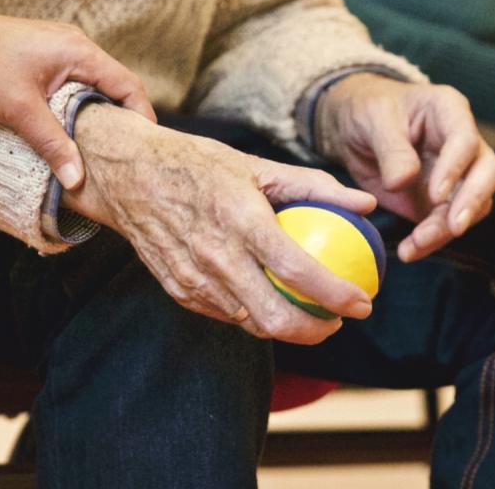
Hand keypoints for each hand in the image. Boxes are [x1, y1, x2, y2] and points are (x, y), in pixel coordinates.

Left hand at [0, 7, 155, 188]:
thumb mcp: (19, 110)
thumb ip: (53, 144)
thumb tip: (78, 180)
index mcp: (79, 52)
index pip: (128, 85)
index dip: (142, 118)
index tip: (144, 150)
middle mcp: (75, 46)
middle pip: (114, 86)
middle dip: (121, 121)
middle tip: (123, 157)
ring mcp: (59, 49)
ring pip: (92, 87)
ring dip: (96, 115)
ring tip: (97, 150)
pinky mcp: (43, 57)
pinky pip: (73, 84)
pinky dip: (76, 107)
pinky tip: (67, 130)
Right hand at [64, 105, 376, 344]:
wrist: (128, 175)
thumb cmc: (197, 164)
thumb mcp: (257, 164)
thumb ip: (315, 186)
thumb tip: (366, 203)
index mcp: (240, 219)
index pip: (298, 271)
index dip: (337, 295)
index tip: (362, 302)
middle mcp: (216, 256)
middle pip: (275, 318)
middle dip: (316, 331)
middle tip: (338, 320)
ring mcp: (194, 279)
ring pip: (251, 324)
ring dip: (287, 327)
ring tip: (310, 314)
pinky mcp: (179, 291)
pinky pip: (226, 315)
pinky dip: (253, 314)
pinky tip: (270, 301)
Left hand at [314, 73, 494, 262]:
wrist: (354, 129)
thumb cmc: (368, 110)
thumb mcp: (373, 120)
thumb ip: (391, 149)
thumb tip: (403, 182)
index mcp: (449, 111)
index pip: (466, 140)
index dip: (455, 168)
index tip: (435, 194)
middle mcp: (462, 143)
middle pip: (486, 173)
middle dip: (472, 202)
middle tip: (454, 227)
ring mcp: (457, 174)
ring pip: (472, 205)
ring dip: (447, 229)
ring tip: (416, 244)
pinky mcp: (442, 201)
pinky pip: (446, 224)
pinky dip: (431, 241)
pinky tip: (410, 251)